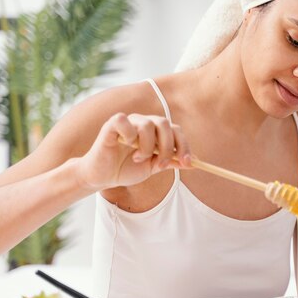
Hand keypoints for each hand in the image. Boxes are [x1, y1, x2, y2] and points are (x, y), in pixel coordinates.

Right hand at [75, 113, 191, 190]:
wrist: (104, 177)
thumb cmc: (126, 169)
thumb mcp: (153, 168)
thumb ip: (170, 162)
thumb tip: (193, 162)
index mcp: (155, 131)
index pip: (175, 130)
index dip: (184, 146)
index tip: (187, 163)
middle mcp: (143, 123)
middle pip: (165, 123)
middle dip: (168, 146)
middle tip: (162, 163)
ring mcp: (128, 122)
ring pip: (148, 124)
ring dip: (147, 146)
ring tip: (138, 158)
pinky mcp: (111, 125)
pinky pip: (125, 121)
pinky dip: (130, 134)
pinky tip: (126, 146)